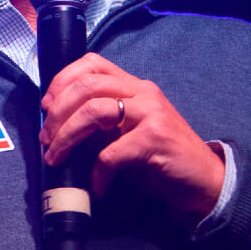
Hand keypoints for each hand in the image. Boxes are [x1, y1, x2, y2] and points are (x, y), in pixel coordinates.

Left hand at [39, 53, 225, 223]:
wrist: (204, 178)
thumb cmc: (161, 157)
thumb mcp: (127, 132)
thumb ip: (100, 124)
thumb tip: (57, 128)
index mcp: (134, 86)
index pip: (91, 64)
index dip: (61, 81)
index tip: (46, 107)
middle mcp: (142, 92)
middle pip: (86, 85)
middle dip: (57, 113)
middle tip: (46, 140)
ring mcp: (151, 112)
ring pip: (94, 111)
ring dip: (67, 137)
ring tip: (57, 158)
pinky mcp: (155, 138)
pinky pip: (111, 152)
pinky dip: (97, 172)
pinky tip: (96, 185)